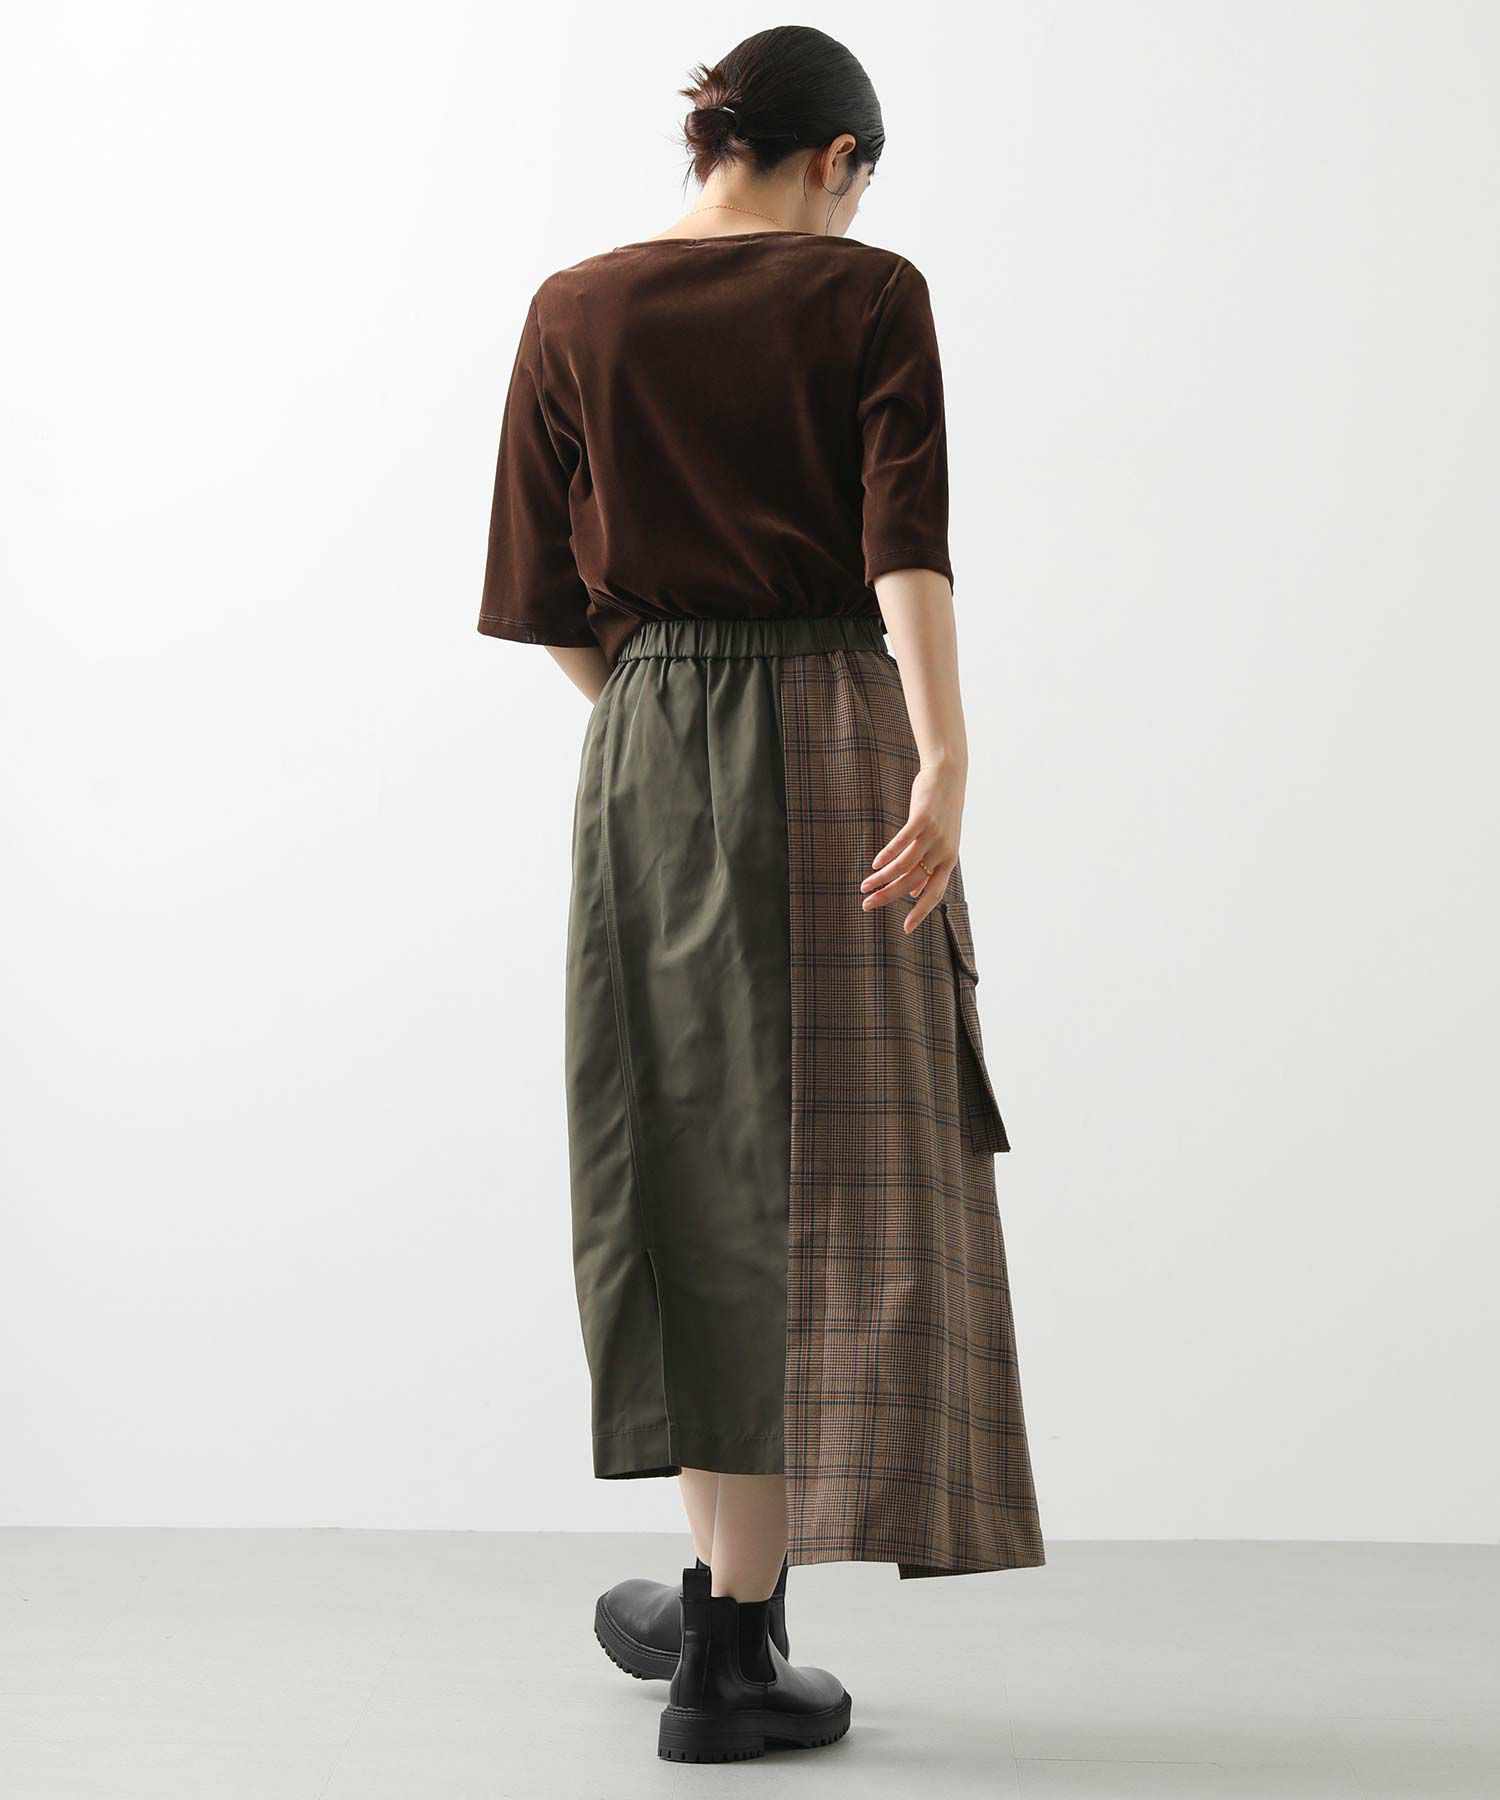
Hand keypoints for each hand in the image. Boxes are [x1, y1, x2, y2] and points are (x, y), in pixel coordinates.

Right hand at [860, 759, 964, 932]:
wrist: (948, 777)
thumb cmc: (941, 813)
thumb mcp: (941, 843)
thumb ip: (930, 867)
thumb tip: (917, 892)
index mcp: (948, 862)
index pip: (934, 894)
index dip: (920, 912)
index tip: (906, 929)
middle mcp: (943, 852)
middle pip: (912, 882)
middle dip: (888, 896)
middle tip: (868, 905)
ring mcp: (934, 836)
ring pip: (904, 865)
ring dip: (882, 878)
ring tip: (865, 885)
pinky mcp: (923, 820)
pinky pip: (902, 842)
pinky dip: (887, 855)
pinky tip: (874, 864)